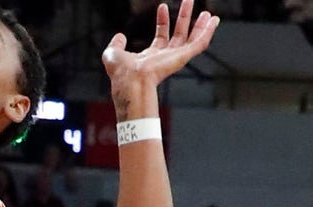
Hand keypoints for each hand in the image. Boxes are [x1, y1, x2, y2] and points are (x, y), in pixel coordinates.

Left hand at [102, 1, 218, 117]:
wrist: (130, 80)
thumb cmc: (121, 72)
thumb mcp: (113, 53)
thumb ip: (116, 44)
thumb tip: (119, 36)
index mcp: (151, 56)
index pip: (161, 36)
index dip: (162, 21)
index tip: (162, 6)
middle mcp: (165, 57)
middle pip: (179, 34)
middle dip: (184, 17)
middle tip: (188, 1)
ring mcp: (175, 57)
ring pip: (193, 39)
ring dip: (200, 25)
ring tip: (207, 12)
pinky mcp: (183, 57)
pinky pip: (200, 43)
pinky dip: (208, 32)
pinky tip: (213, 20)